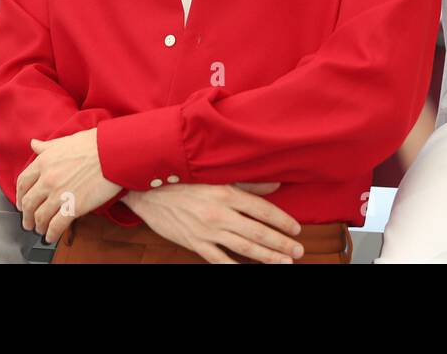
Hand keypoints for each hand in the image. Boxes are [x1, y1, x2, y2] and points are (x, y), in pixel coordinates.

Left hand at [17, 130, 121, 243]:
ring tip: (41, 230)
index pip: (22, 183)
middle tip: (28, 222)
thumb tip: (34, 144)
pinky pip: (56, 225)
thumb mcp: (65, 142)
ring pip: (40, 217)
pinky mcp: (74, 207)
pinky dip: (51, 234)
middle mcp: (47, 179)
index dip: (19, 196)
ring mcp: (59, 194)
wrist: (113, 152)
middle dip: (26, 216)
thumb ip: (47, 147)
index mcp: (43, 162)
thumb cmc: (94, 144)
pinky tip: (52, 236)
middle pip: (28, 203)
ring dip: (38, 226)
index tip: (21, 203)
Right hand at [123, 181, 305, 263]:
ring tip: (284, 263)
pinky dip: (235, 269)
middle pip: (257, 232)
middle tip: (299, 251)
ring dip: (267, 257)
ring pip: (243, 248)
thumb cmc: (183, 178)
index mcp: (227, 192)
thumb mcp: (215, 174)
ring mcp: (207, 231)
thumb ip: (247, 181)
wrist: (147, 188)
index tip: (297, 229)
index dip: (282, 220)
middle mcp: (219, 213)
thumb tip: (276, 186)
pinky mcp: (194, 243)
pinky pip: (219, 260)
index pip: (262, 209)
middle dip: (281, 243)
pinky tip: (248, 272)